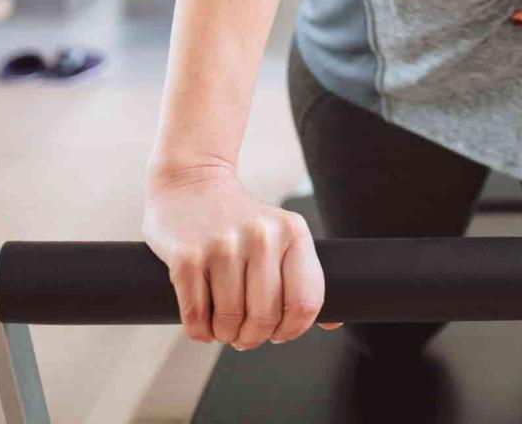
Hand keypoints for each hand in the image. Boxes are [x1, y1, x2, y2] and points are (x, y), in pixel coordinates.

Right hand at [143, 163, 335, 347]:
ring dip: (226, 335)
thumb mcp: (282, 234)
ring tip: (223, 328)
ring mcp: (223, 246)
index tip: (279, 333)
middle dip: (254, 337)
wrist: (190, 184)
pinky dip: (201, 332)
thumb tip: (333, 321)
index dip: (293, 329)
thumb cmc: (240, 221)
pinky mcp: (187, 257)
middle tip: (245, 336)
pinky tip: (204, 325)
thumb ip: (304, 275)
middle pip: (266, 316)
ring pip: (230, 320)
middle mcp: (261, 236)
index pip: (305, 301)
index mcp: (293, 231)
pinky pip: (197, 317)